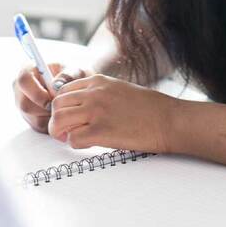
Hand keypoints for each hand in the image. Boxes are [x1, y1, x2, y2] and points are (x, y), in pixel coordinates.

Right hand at [12, 63, 90, 132]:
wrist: (74, 88)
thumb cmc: (71, 76)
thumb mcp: (74, 71)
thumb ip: (67, 75)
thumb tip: (56, 85)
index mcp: (28, 70)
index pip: (24, 81)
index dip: (37, 92)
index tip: (53, 98)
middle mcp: (21, 88)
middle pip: (24, 104)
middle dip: (45, 109)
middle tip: (61, 106)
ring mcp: (23, 104)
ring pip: (32, 118)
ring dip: (50, 117)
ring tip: (62, 109)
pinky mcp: (29, 118)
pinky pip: (38, 126)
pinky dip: (52, 124)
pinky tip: (60, 115)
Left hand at [48, 73, 176, 152]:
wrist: (169, 119)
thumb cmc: (150, 108)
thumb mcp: (120, 89)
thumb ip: (100, 93)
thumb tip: (84, 106)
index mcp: (98, 82)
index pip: (63, 90)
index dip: (61, 106)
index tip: (67, 117)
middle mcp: (94, 94)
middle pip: (57, 105)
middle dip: (56, 119)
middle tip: (63, 131)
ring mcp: (96, 111)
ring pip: (59, 120)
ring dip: (60, 132)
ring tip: (69, 138)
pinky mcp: (102, 131)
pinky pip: (73, 139)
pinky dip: (75, 144)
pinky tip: (87, 144)